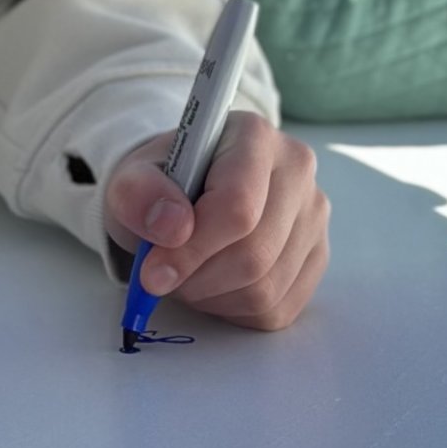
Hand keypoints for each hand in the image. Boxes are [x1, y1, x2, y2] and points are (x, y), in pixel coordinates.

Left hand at [103, 111, 328, 331]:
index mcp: (255, 136)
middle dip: (197, 277)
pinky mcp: (316, 257)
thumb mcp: (130, 180)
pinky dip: (233, 311)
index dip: (192, 249)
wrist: (183, 195)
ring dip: (212, 296)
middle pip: (254, 252)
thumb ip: (138, 193)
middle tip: (162, 275)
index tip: (152, 272)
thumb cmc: (161, 185)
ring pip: (266, 287)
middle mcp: (297, 170)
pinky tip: (214, 284)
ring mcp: (313, 216)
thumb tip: (171, 227)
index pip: (238, 204)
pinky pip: (276, 309)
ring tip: (187, 273)